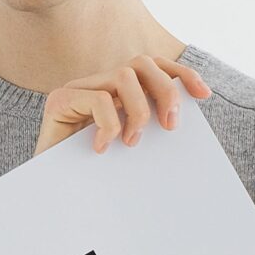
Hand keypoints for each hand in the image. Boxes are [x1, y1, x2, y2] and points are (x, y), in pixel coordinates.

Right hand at [34, 54, 210, 157]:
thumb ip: (148, 127)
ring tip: (131, 142)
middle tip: (170, 126)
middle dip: (165, 91)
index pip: (154, 66)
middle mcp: (97, 83)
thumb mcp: (130, 146)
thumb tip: (180, 120)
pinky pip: (98, 100)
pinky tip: (102, 148)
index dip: (181, 74)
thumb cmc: (91, 171)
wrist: (50, 191)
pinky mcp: (59, 101)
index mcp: (117, 90)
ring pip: (124, 75)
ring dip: (139, 110)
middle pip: (143, 63)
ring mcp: (77, 89)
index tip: (204, 94)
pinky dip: (109, 125)